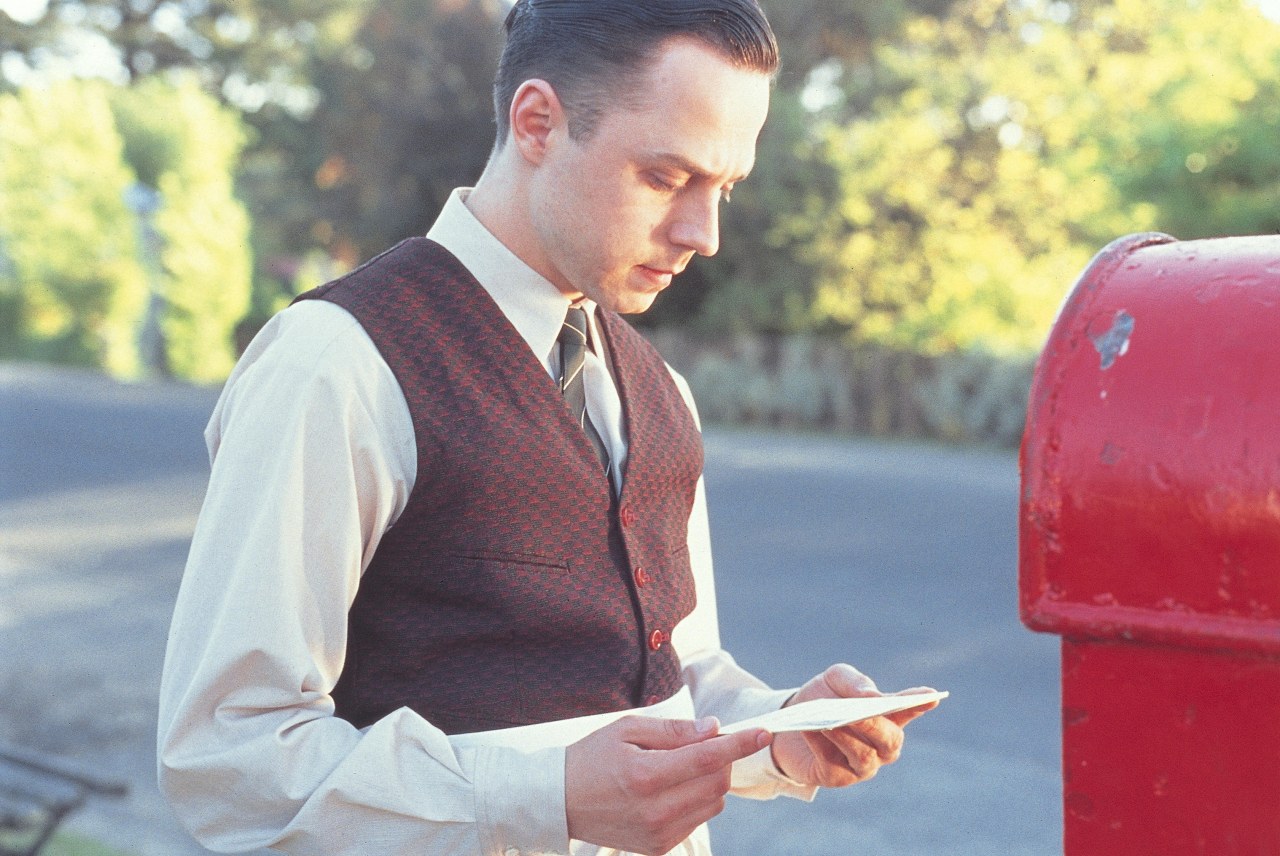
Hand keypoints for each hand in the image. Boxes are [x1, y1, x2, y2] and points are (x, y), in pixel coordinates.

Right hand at [565, 715, 770, 855]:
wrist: (561, 801)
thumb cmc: (592, 757)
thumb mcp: (628, 729)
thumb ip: (674, 730)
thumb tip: (713, 729)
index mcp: (646, 776)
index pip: (708, 758)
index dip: (740, 743)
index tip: (762, 731)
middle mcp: (655, 810)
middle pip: (718, 783)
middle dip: (723, 758)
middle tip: (703, 741)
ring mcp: (658, 833)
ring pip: (714, 803)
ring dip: (712, 780)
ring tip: (682, 765)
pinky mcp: (659, 847)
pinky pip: (698, 819)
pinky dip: (697, 799)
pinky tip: (672, 787)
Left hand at [770, 663, 937, 788]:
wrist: (789, 720)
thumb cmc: (824, 697)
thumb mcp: (835, 679)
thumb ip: (855, 682)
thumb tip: (870, 696)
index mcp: (888, 717)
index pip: (910, 709)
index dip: (921, 703)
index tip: (933, 696)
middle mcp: (882, 746)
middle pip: (890, 740)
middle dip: (875, 726)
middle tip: (859, 713)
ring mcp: (862, 765)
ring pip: (863, 756)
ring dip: (846, 738)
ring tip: (828, 723)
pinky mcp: (837, 777)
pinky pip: (832, 764)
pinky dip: (820, 745)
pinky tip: (810, 730)